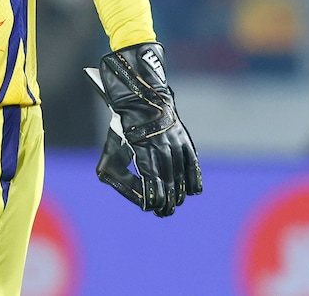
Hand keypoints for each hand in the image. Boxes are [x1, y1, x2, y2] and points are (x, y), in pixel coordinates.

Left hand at [84, 43, 201, 216]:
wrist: (140, 95)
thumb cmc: (123, 125)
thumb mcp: (114, 144)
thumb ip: (115, 169)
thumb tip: (130, 192)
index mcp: (142, 147)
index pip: (151, 178)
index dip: (153, 195)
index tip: (151, 207)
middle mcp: (162, 144)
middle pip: (168, 178)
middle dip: (167, 199)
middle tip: (163, 212)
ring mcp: (175, 140)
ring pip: (181, 171)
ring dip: (179, 191)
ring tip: (176, 204)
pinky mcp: (184, 137)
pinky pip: (192, 160)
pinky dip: (194, 176)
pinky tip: (193, 191)